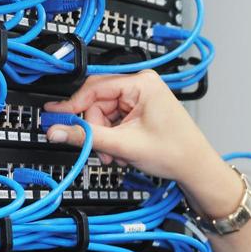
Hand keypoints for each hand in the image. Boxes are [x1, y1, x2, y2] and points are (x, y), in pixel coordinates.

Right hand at [41, 69, 223, 185]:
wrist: (196, 168)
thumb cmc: (175, 152)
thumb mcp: (124, 145)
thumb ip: (87, 137)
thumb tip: (57, 130)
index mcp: (142, 83)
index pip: (94, 88)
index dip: (72, 106)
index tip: (54, 117)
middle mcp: (142, 85)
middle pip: (98, 103)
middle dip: (96, 130)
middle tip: (98, 149)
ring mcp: (143, 98)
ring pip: (105, 115)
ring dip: (105, 138)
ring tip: (117, 155)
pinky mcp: (142, 110)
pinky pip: (115, 121)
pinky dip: (114, 138)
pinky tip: (123, 151)